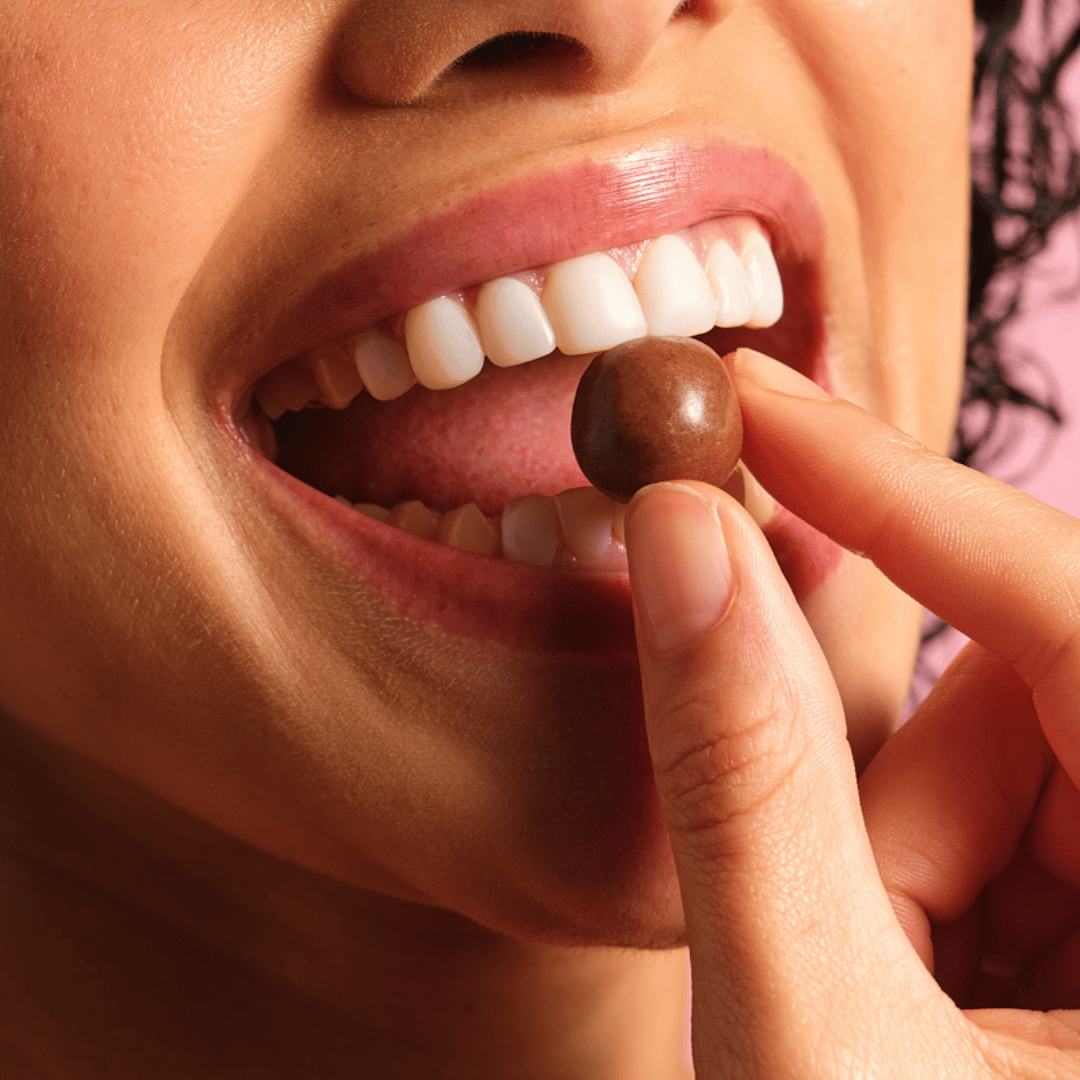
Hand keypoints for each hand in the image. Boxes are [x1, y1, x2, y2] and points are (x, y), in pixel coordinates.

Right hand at [623, 348, 1079, 1077]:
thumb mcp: (804, 1032)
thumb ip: (739, 765)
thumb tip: (682, 539)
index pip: (1075, 611)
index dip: (896, 492)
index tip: (757, 405)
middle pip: (1037, 686)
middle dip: (896, 770)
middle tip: (839, 909)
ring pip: (1014, 747)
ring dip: (907, 841)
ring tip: (885, 996)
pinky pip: (1015, 808)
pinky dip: (932, 865)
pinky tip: (920, 988)